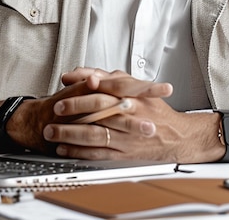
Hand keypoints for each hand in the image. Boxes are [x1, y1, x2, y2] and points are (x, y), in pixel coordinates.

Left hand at [43, 70, 223, 163]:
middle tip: (57, 107)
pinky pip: (98, 153)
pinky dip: (79, 152)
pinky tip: (64, 148)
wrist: (175, 137)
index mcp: (133, 96)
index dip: (85, 85)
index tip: (67, 83)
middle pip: (98, 110)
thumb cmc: (154, 109)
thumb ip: (112, 77)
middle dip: (75, 109)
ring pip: (95, 134)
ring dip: (71, 134)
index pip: (106, 87)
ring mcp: (126, 137)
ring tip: (53, 131)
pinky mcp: (124, 155)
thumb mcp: (138, 86)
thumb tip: (89, 74)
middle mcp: (129, 115)